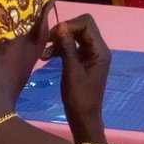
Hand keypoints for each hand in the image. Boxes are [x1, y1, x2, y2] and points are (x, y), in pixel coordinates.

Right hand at [51, 13, 109, 143]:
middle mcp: (98, 49)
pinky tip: (47, 57)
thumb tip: (61, 26)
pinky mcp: (85, 60)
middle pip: (82, 26)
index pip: (86, 24)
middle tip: (48, 40)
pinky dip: (61, 49)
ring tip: (44, 52)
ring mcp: (92, 54)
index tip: (52, 35)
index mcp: (100, 50)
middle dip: (64, 30)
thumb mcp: (71, 71)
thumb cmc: (78, 98)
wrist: (84, 118)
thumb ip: (67, 48)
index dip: (68, 25)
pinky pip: (73, 47)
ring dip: (60, 40)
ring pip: (76, 36)